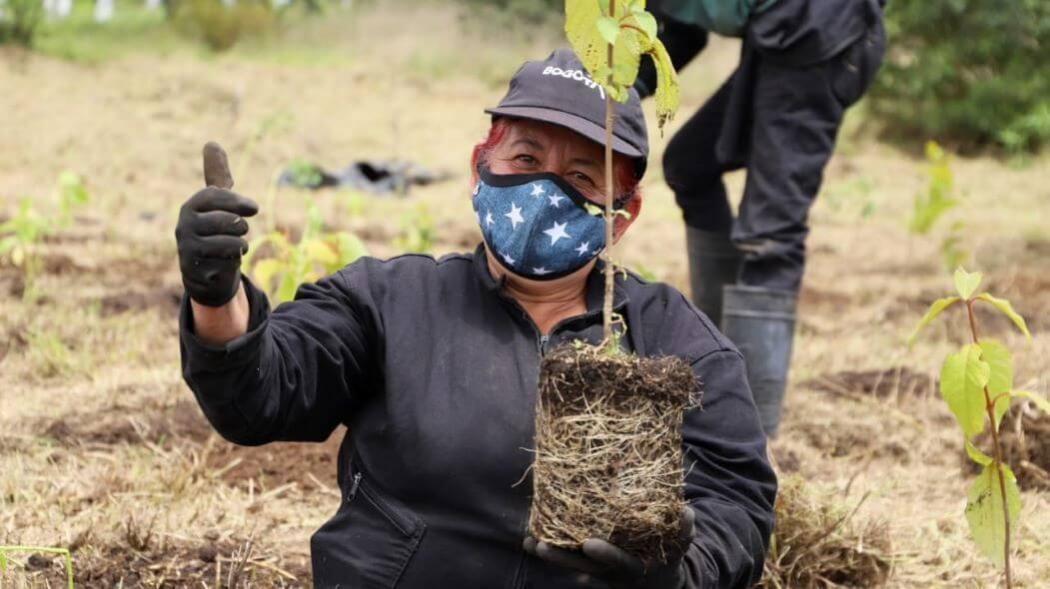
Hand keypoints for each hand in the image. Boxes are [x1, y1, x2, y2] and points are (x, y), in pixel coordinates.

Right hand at [176, 142, 258, 306]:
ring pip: (231, 241)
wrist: (204, 270)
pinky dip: (235, 259)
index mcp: (190, 206)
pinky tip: (228, 259)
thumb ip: (217, 177)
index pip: (218, 196)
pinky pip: (228, 261)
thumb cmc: (214, 230)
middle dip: (242, 226)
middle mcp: (184, 225)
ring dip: (240, 243)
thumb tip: (211, 143)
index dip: (239, 202)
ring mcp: (188, 247)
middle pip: (229, 220)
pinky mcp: (196, 268)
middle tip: (239, 229)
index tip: (254, 209)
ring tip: (235, 243)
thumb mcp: (215, 203)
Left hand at [523, 506, 694, 588]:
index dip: (605, 554)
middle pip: (584, 569)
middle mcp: (614, 573)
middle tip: (541, 546)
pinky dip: (552, 553)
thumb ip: (684, 531)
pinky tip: (528, 542)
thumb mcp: (681, 545)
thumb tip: (686, 511)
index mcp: (635, 567)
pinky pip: (568, 562)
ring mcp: (600, 572)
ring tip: (530, 543)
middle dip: (563, 559)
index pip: (618, 562)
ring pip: (572, 567)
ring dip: (552, 556)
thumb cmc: (669, 554)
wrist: (660, 583)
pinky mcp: (590, 568)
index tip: (588, 544)